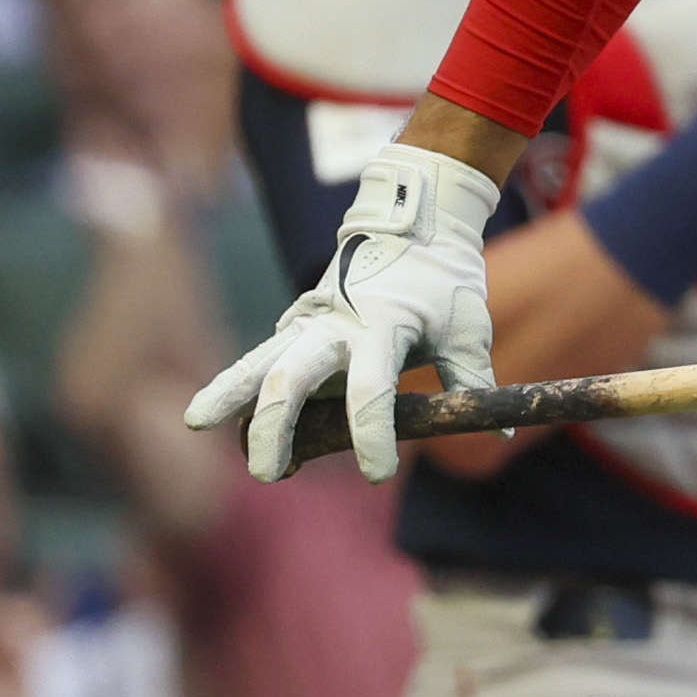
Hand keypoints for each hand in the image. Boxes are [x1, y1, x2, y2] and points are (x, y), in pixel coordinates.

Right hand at [183, 147, 500, 481]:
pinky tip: (214, 408)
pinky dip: (240, 379)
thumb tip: (500, 434)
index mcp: (384, 326)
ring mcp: (311, 319)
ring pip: (261, 357)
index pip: (372, 391)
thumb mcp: (467, 324)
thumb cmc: (445, 279)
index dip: (372, 435)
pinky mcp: (298, 320)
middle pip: (293, 377)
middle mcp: (338, 325)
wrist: (415, 222)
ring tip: (195, 422)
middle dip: (274, 427)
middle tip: (265, 473)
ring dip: (230, 391)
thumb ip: (471, 378)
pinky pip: (264, 351)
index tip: (377, 474)